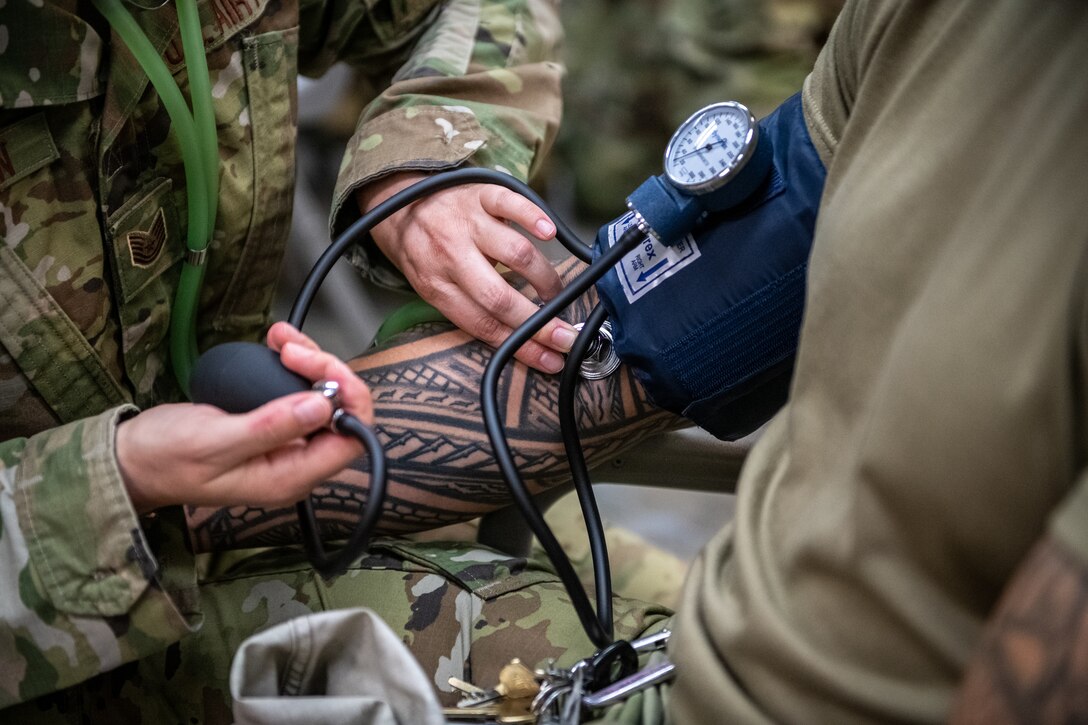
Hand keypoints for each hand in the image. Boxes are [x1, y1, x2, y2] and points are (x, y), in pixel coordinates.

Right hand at [118, 323, 372, 512]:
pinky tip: (276, 346)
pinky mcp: (273, 426)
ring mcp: (286, 444)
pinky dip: (293, 365)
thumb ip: (270, 427)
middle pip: (342, 413)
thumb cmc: (165, 458)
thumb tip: (322, 405)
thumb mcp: (215, 441)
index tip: (320, 367)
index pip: (351, 439)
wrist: (131, 458)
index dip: (349, 398)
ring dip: (310, 361)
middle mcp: (296, 464)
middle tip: (291, 348)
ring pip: (323, 397)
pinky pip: (298, 393)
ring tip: (280, 339)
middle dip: (326, 371)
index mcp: (290, 477)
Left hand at [358, 171, 578, 372]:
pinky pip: (510, 204)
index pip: (482, 324)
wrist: (398, 205)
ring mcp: (467, 223)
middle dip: (538, 323)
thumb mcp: (433, 287)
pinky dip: (533, 217)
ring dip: (543, 278)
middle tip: (565, 336)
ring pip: (514, 253)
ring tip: (554, 293)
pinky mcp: (480, 194)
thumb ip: (468, 309)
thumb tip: (520, 341)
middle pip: (499, 297)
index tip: (551, 360)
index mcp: (436, 286)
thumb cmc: (424, 252)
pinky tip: (550, 233)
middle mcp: (450, 255)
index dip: (520, 346)